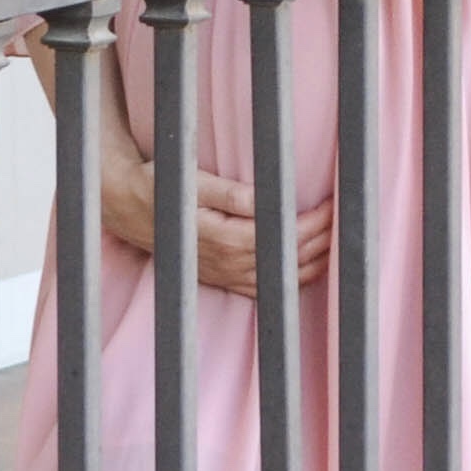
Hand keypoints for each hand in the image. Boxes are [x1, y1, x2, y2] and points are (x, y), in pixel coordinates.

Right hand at [99, 146, 333, 295]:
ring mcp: (225, 275)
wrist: (124, 206)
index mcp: (226, 238)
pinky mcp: (221, 278)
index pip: (285, 236)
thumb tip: (267, 201)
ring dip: (314, 261)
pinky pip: (266, 289)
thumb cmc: (159, 186)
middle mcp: (228, 263)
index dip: (316, 222)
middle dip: (323, 240)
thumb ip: (230, 195)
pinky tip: (310, 267)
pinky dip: (292, 280)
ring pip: (283, 278)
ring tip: (337, 240)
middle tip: (346, 217)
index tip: (335, 203)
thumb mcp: (191, 181)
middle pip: (291, 259)